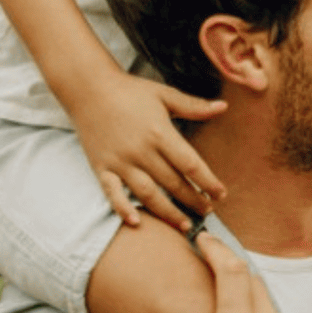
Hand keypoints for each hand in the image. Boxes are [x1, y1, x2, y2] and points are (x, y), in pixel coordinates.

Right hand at [71, 72, 227, 231]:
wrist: (87, 87)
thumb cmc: (130, 90)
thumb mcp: (165, 94)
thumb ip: (194, 106)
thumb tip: (224, 106)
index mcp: (160, 133)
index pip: (190, 164)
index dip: (208, 182)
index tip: (221, 194)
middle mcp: (141, 151)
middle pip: (173, 183)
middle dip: (193, 200)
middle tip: (208, 211)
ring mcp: (120, 161)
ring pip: (148, 194)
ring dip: (168, 212)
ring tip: (185, 225)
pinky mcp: (101, 167)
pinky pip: (112, 193)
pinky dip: (123, 208)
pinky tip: (136, 223)